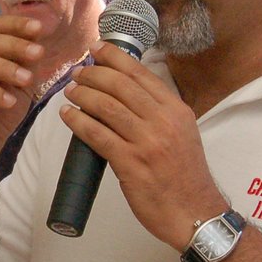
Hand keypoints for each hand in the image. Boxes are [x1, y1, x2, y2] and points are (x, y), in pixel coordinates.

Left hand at [60, 41, 226, 248]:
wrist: (194, 213)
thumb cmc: (184, 176)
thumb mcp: (182, 134)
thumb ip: (159, 112)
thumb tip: (126, 92)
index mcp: (177, 111)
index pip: (142, 74)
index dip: (115, 57)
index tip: (97, 49)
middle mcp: (164, 122)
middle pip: (121, 85)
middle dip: (94, 74)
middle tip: (77, 72)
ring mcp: (147, 142)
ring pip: (107, 107)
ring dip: (83, 95)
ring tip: (70, 91)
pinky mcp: (131, 164)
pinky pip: (98, 135)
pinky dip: (78, 122)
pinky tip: (68, 116)